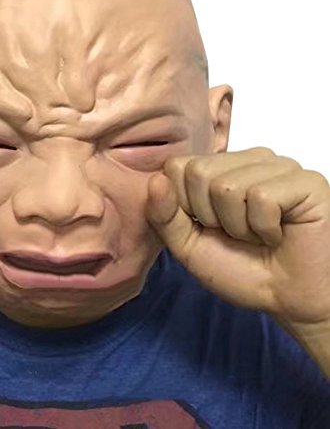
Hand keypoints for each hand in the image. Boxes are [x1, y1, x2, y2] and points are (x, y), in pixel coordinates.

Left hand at [146, 147, 329, 330]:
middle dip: (210, 216)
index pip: (176, 166)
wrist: (287, 299)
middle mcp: (246, 160)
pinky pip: (262, 198)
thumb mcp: (187, 246)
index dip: (182, 205)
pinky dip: (265, 229)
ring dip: (238, 226)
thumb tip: (155, 181)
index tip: (206, 226)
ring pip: (227, 186)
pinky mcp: (305, 181)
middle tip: (236, 233)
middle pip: (198, 172)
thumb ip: (164, 216)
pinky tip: (278, 234)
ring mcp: (277, 166)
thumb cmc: (240, 269)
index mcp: (217, 169)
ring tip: (257, 234)